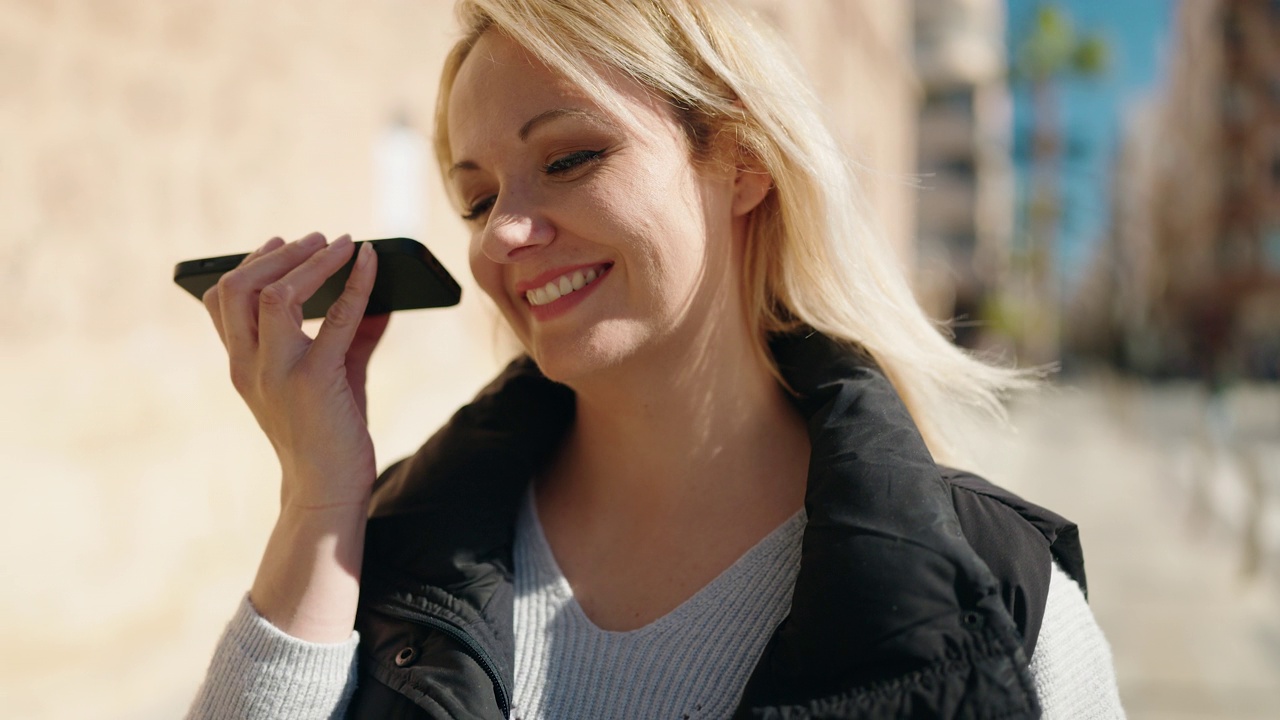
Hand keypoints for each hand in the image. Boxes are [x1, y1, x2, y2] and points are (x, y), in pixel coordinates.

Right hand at [203, 232, 388, 510]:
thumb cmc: (329, 434)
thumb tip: (380, 295)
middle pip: (237, 288)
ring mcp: (278, 373)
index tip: (276, 243)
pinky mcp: (315, 380)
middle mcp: (250, 366)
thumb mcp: (332, 378)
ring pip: (274, 295)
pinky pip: (335, 318)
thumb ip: (349, 337)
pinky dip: (355, 282)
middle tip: (313, 237)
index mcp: (242, 365)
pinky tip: (371, 260)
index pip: (220, 302)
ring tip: (339, 244)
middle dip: (275, 254)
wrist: (328, 490)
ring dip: (310, 261)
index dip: (246, 264)